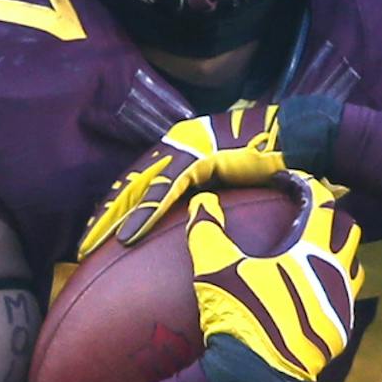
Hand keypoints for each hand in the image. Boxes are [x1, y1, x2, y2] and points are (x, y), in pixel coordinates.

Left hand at [80, 102, 286, 255]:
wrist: (298, 136)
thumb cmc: (274, 160)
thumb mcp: (235, 177)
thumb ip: (214, 192)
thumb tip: (206, 216)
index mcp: (183, 148)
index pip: (142, 180)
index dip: (119, 206)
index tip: (101, 233)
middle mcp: (178, 144)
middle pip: (130, 183)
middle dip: (104, 215)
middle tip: (82, 246)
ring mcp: (187, 148)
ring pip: (138, 187)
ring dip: (112, 219)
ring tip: (91, 245)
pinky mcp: (200, 156)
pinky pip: (165, 191)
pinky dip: (144, 214)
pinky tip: (126, 237)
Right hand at [189, 175, 362, 381]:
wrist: (256, 376)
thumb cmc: (239, 317)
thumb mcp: (214, 268)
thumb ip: (207, 228)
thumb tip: (203, 200)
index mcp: (310, 252)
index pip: (321, 203)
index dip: (306, 186)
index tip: (288, 182)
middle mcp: (335, 274)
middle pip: (348, 230)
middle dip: (332, 216)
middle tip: (307, 214)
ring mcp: (342, 305)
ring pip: (354, 267)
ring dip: (339, 254)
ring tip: (314, 253)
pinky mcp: (341, 332)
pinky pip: (347, 301)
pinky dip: (335, 288)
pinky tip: (313, 293)